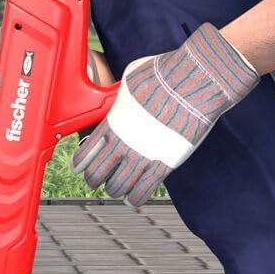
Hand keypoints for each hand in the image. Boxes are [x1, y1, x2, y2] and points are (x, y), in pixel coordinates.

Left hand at [70, 22, 260, 207]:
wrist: (194, 82)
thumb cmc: (165, 74)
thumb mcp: (131, 77)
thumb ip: (122, 94)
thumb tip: (123, 93)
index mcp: (112, 123)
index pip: (85, 152)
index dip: (80, 163)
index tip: (80, 168)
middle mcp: (123, 144)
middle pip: (96, 175)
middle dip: (94, 179)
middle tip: (97, 180)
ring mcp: (142, 157)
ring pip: (117, 188)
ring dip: (115, 190)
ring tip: (117, 190)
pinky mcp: (164, 166)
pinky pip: (143, 192)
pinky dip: (135, 199)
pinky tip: (133, 199)